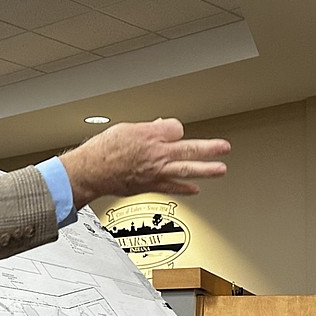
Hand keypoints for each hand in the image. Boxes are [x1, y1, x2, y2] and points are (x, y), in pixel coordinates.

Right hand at [59, 118, 228, 206]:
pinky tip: (195, 189)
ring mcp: (155, 171)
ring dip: (206, 169)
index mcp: (149, 135)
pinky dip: (185, 188)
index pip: (176, 128)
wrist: (90, 172)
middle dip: (209, 148)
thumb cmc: (102, 151)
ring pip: (186, 169)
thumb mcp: (124, 130)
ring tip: (221, 169)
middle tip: (224, 148)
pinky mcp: (151, 185)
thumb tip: (159, 127)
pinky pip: (172, 187)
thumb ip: (146, 129)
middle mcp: (156, 153)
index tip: (173, 132)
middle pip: (189, 148)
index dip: (175, 129)